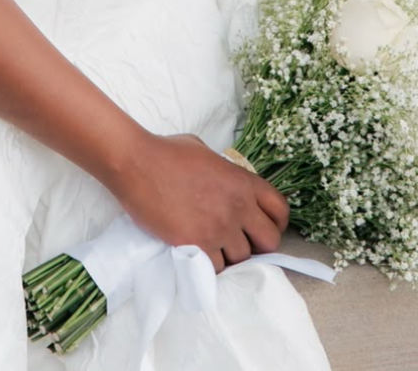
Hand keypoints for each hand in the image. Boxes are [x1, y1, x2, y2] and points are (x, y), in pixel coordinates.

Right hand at [106, 132, 290, 273]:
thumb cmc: (166, 152)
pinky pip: (216, 267)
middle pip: (269, 241)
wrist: (137, 164)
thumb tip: (226, 184)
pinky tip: (196, 252)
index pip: (280, 210)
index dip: (275, 223)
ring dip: (228, 255)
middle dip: (257, 245)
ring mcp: (219, 227)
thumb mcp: (206, 153)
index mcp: (243, 181)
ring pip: (241, 258)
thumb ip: (224, 172)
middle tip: (238, 242)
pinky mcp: (197, 244)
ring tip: (211, 245)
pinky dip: (209, 264)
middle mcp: (238, 206)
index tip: (261, 228)